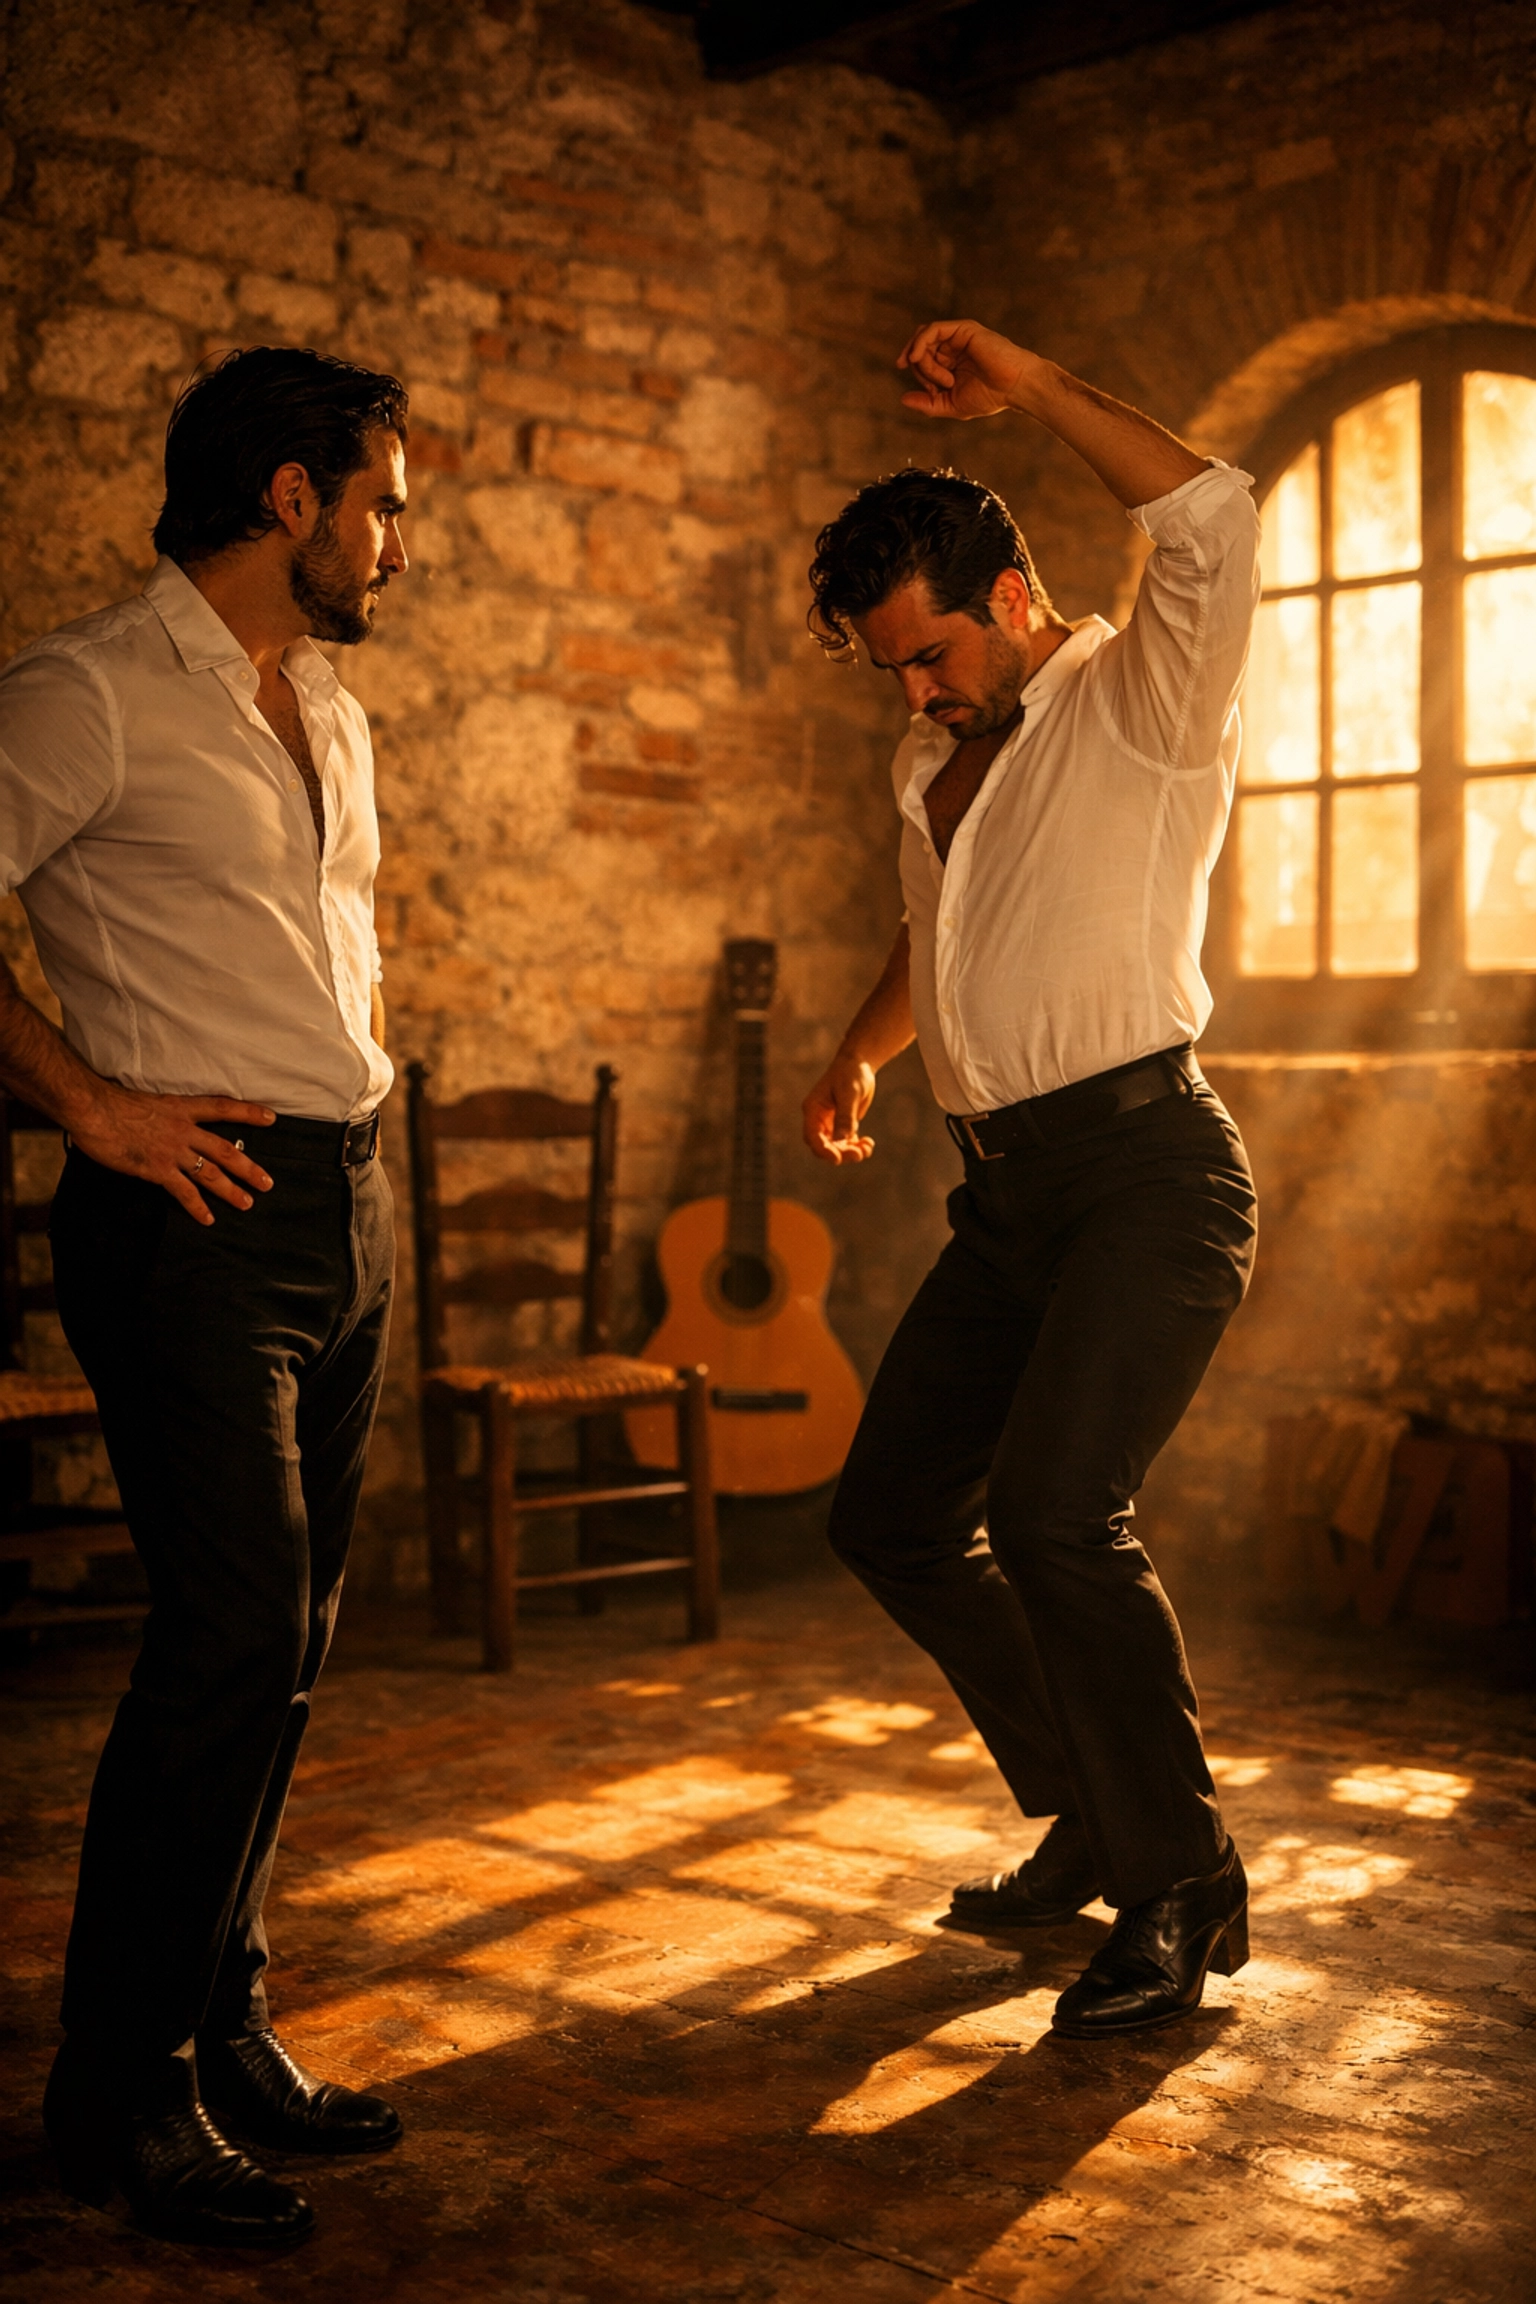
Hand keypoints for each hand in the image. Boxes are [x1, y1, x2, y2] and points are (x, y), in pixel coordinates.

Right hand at [68, 1086, 276, 1224]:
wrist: (92, 1109)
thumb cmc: (111, 1103)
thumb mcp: (146, 1102)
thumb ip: (162, 1116)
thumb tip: (164, 1126)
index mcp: (181, 1108)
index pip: (222, 1108)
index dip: (248, 1113)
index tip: (271, 1117)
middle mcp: (183, 1129)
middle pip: (225, 1149)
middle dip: (248, 1168)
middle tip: (267, 1182)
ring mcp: (172, 1150)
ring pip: (211, 1173)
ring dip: (231, 1191)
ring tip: (247, 1204)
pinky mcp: (157, 1168)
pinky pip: (184, 1191)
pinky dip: (197, 1207)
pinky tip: (207, 1219)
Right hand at [802, 1053, 876, 1166]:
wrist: (859, 1063)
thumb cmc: (851, 1073)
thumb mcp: (849, 1094)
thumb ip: (844, 1117)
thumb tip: (841, 1140)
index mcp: (813, 1109)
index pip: (813, 1136)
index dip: (823, 1150)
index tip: (837, 1159)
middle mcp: (818, 1119)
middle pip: (823, 1145)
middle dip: (840, 1153)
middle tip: (858, 1155)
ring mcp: (830, 1123)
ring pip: (836, 1147)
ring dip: (850, 1151)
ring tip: (867, 1148)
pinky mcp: (843, 1124)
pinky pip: (846, 1142)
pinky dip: (857, 1146)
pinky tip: (868, 1143)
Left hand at [897, 319, 1036, 421]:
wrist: (1015, 387)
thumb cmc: (990, 397)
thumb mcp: (952, 405)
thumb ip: (928, 403)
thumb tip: (903, 399)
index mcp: (950, 362)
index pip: (922, 361)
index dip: (920, 377)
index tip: (933, 392)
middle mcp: (952, 347)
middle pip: (919, 349)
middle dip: (919, 369)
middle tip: (936, 386)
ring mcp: (957, 336)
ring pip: (924, 339)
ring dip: (922, 360)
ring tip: (941, 379)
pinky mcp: (963, 329)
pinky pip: (932, 330)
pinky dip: (919, 343)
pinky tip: (916, 357)